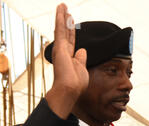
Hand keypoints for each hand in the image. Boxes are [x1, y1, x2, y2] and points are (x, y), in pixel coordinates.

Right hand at [46, 3, 88, 117]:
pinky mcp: (60, 46)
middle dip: (66, 21)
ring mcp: (61, 48)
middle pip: (66, 33)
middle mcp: (64, 52)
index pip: (71, 41)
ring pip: (62, 29)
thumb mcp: (82, 69)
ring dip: (62, 16)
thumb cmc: (76, 84)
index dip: (71, 32)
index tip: (72, 22)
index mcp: (70, 57)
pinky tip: (61, 9)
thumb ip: (81, 59)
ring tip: (63, 6)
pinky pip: (60, 29)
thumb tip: (82, 50)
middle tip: (66, 10)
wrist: (70, 89)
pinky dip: (60, 18)